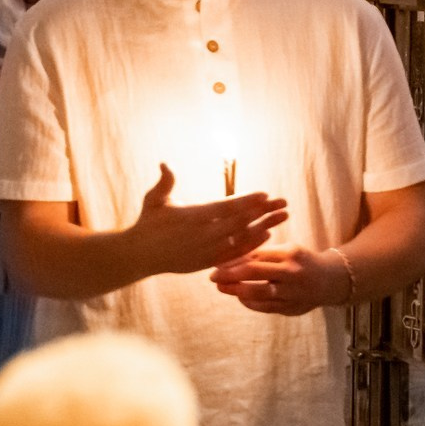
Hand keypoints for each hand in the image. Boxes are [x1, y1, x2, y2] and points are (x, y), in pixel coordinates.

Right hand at [122, 165, 286, 278]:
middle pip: (240, 222)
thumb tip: (165, 163)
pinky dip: (251, 245)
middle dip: (264, 211)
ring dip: (264, 227)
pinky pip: (235, 253)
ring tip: (283, 217)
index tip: (265, 194)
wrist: (140, 255)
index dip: (247, 201)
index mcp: (192, 216)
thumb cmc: (148, 223)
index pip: (225, 207)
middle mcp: (203, 234)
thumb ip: (164, 182)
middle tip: (284, 202)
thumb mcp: (153, 200)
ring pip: (242, 238)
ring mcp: (207, 250)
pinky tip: (266, 236)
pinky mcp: (207, 262)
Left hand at [211, 245, 347, 315]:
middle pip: (255, 272)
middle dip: (230, 274)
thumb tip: (231, 258)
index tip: (217, 261)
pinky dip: (250, 303)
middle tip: (212, 276)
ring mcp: (292, 292)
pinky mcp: (292, 308)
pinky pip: (266, 307)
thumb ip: (263, 254)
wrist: (330, 280)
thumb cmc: (301, 261)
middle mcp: (292, 273)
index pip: (256, 255)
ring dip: (237, 291)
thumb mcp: (287, 251)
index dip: (235, 259)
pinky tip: (240, 298)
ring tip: (222, 288)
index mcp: (289, 254)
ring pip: (259, 293)